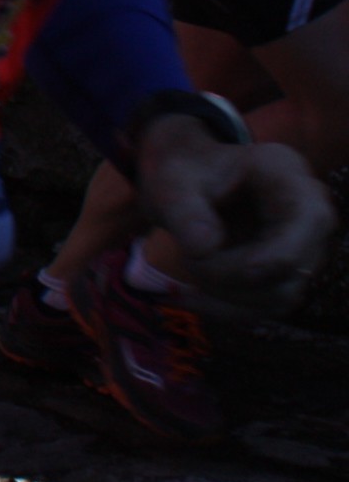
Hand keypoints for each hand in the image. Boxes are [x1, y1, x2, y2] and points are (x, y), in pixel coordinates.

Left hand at [136, 114, 334, 315]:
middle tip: (188, 257)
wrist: (187, 181)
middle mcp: (306, 215)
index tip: (234, 266)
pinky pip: (266, 307)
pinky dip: (225, 308)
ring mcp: (301, 250)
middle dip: (231, 274)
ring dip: (226, 294)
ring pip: (280, 295)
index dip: (277, 253)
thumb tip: (203, 249)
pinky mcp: (285, 277)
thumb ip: (183, 208)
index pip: (308, 219)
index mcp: (286, 174)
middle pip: (291, 266)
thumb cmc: (186, 172)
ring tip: (190, 264)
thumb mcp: (172, 180)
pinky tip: (188, 298)